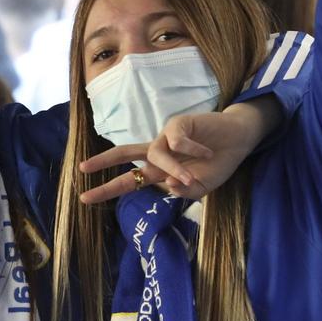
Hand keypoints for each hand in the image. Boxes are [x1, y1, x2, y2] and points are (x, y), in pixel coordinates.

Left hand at [77, 101, 281, 203]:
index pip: (129, 180)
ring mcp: (167, 137)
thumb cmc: (217, 164)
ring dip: (173, 169)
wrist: (239, 141)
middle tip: (82, 169)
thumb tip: (169, 185)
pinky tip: (207, 152)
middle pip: (125, 154)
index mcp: (159, 171)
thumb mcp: (201, 189)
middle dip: (103, 162)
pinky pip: (178, 141)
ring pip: (156, 155)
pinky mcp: (179, 123)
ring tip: (192, 179)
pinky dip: (193, 151)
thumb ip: (184, 192)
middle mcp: (158, 153)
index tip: (84, 197)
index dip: (107, 188)